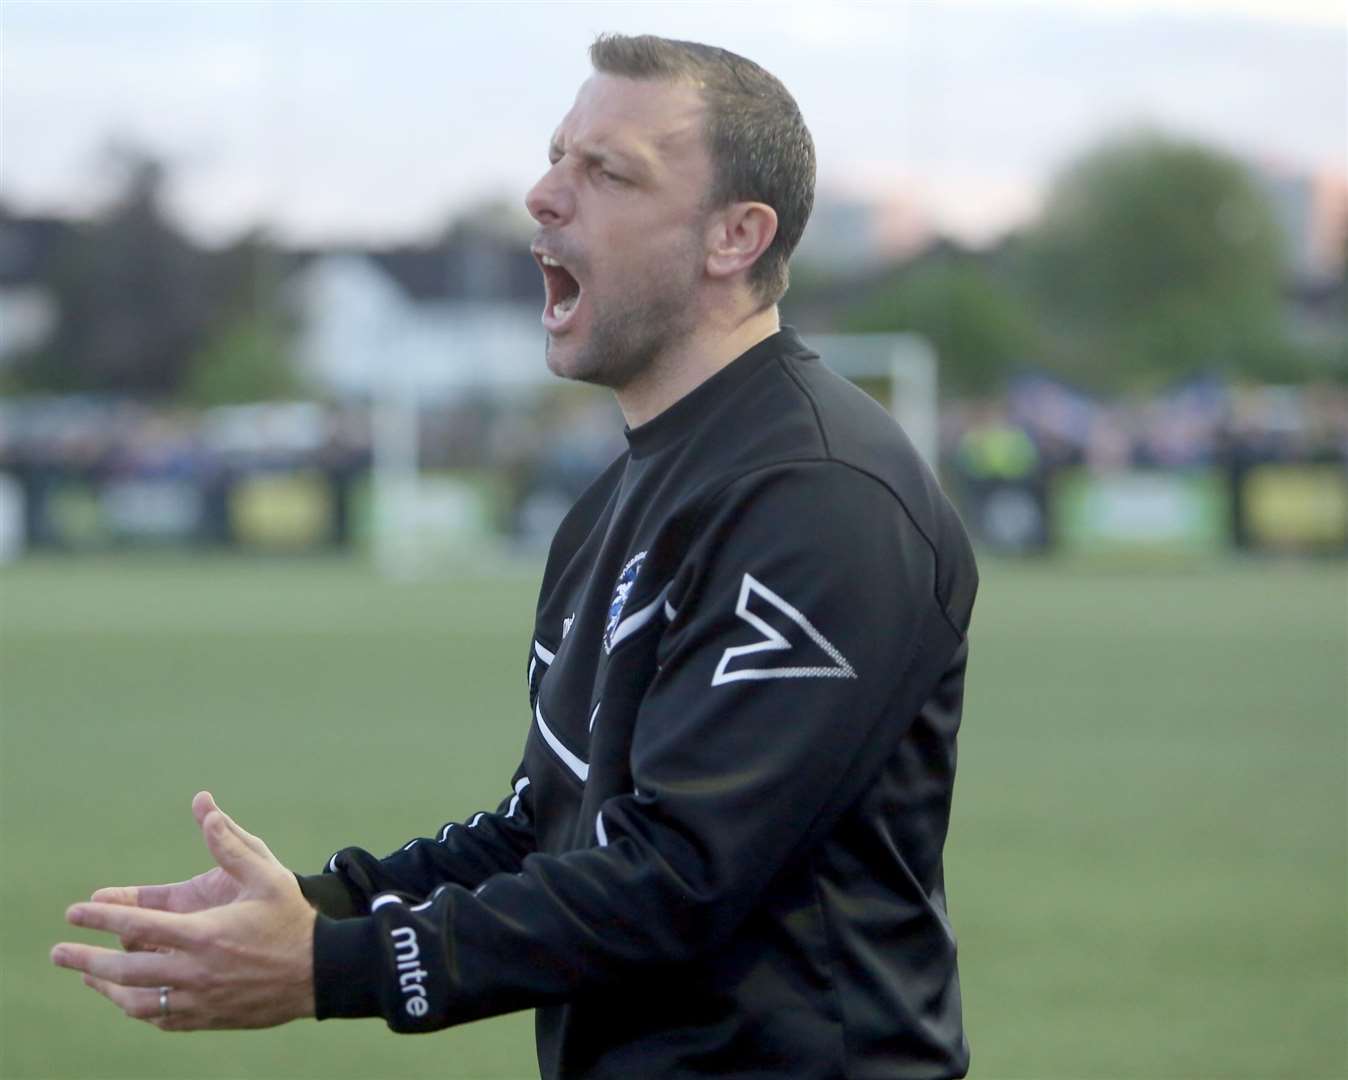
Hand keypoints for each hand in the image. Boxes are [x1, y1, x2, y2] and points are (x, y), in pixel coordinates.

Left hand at [51, 792, 316, 1030]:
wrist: (321, 972)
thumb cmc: (292, 919)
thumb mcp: (268, 874)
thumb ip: (231, 844)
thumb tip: (204, 808)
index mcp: (205, 933)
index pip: (138, 926)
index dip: (102, 917)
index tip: (75, 911)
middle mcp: (196, 970)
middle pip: (126, 969)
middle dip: (86, 959)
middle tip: (57, 953)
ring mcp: (200, 998)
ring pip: (137, 1001)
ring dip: (106, 988)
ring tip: (88, 976)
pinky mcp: (208, 1017)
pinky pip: (161, 1018)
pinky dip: (138, 1008)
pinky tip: (128, 999)